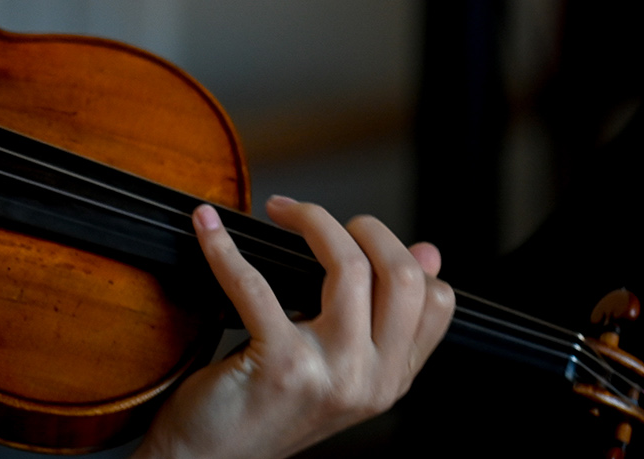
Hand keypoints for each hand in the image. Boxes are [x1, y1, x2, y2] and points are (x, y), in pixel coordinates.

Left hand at [135, 198, 452, 458]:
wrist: (208, 458)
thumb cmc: (265, 406)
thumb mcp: (338, 366)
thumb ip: (379, 317)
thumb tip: (428, 251)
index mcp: (391, 379)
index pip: (436, 301)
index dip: (401, 251)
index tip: (360, 232)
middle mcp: (372, 381)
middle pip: (402, 276)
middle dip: (363, 225)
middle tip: (317, 216)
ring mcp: (331, 375)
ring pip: (349, 268)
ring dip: (310, 220)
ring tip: (279, 210)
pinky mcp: (280, 367)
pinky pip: (255, 284)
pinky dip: (223, 247)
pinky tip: (208, 227)